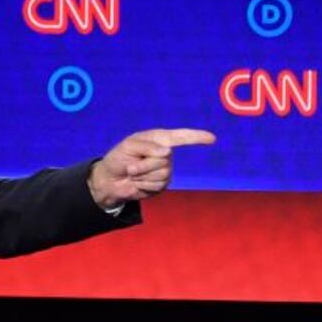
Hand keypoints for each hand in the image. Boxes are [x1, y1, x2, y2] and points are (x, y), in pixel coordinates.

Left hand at [88, 129, 215, 207]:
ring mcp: (165, 170)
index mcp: (159, 139)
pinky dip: (143, 185)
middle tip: (130, 166)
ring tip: (133, 174)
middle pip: (165, 160)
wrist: (110, 181)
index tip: (211, 138)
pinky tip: (137, 183)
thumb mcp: (129, 146)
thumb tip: (168, 152)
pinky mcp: (161, 184)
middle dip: (144, 165)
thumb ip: (148, 146)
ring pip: (162, 174)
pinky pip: (158, 185)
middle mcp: (165, 153)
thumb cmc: (118, 158)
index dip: (197, 137)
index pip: (181, 137)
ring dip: (142, 175)